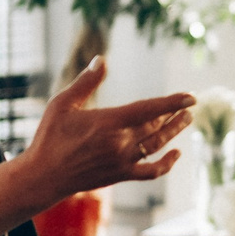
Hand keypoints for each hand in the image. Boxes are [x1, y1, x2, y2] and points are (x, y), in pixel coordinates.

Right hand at [16, 59, 193, 210]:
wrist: (43, 177)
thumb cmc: (50, 137)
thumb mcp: (62, 104)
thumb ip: (86, 82)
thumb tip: (102, 59)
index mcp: (109, 122)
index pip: (149, 109)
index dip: (172, 102)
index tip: (191, 97)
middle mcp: (120, 143)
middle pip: (157, 126)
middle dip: (175, 115)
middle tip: (189, 107)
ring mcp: (122, 161)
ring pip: (157, 145)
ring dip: (174, 132)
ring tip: (186, 120)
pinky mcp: (121, 176)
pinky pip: (151, 172)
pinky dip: (166, 163)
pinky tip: (175, 154)